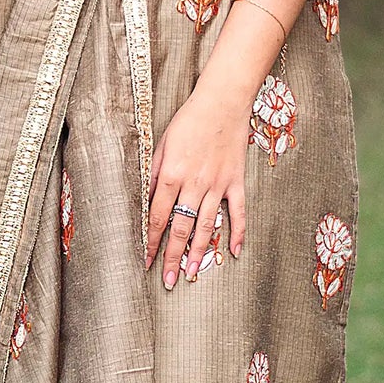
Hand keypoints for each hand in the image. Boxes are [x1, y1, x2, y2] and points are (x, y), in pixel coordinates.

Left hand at [145, 84, 250, 289]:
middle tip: (167, 280)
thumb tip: (145, 200)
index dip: (151, 241)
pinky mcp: (236, 182)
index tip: (145, 260)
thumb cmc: (188, 121)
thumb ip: (153, 174)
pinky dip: (238, 233)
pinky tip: (233, 252)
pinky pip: (238, 212)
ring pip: (206, 226)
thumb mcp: (161, 144)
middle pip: (181, 228)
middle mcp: (194, 184)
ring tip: (192, 275)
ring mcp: (218, 185)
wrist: (222, 101)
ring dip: (199, 253)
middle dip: (172, 257)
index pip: (158, 217)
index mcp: (172, 174)